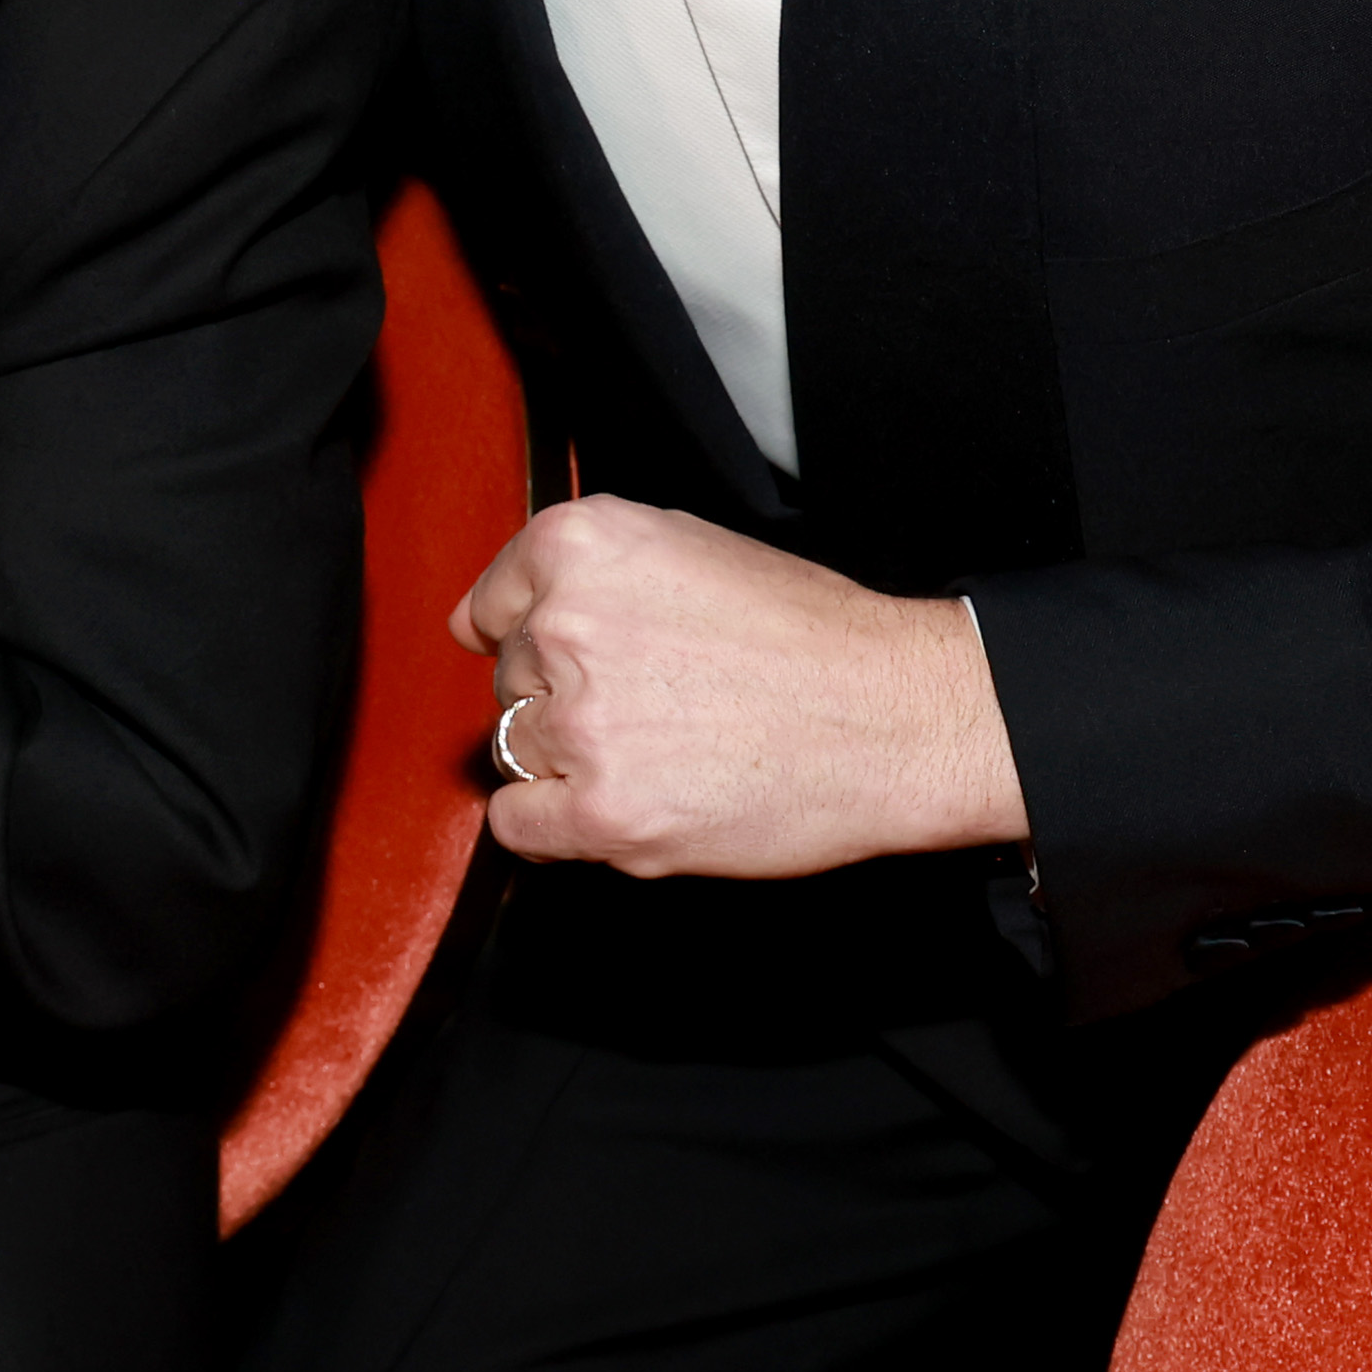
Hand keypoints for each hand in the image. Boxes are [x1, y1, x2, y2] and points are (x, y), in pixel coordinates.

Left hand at [462, 495, 1027, 877]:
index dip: (533, 639)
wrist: (893, 717)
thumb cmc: (809, 636)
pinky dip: (551, 825)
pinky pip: (519, 824)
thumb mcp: (688, 549)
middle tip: (652, 708)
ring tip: (657, 753)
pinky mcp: (604, 811)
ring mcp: (581, 721)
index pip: (492, 605)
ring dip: (568, 761)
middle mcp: (567, 624)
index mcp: (581, 546)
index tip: (575, 661)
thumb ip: (585, 575)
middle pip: (510, 680)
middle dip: (563, 697)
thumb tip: (478, 621)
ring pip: (516, 750)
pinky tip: (612, 807)